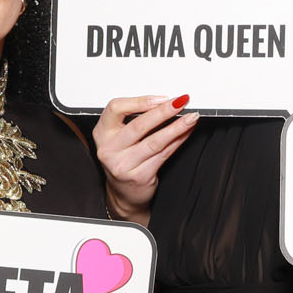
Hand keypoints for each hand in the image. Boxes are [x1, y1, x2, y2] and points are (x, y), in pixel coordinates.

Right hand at [93, 94, 197, 222]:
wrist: (124, 194)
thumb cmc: (123, 159)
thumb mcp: (119, 137)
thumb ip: (133, 119)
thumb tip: (164, 103)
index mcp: (102, 133)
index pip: (115, 108)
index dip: (140, 101)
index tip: (160, 98)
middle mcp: (109, 149)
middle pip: (138, 125)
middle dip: (163, 112)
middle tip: (180, 103)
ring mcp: (123, 165)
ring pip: (155, 141)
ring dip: (176, 127)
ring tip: (190, 118)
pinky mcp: (139, 177)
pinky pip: (163, 155)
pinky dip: (178, 141)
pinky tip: (186, 133)